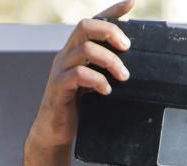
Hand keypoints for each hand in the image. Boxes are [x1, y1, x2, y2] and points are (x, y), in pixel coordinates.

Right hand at [26, 1, 133, 150]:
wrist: (54, 132)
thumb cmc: (75, 107)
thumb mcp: (93, 83)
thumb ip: (105, 70)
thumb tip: (132, 63)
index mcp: (75, 51)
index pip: (93, 22)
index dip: (112, 11)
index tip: (131, 3)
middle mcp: (66, 55)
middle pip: (85, 26)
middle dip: (110, 32)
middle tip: (127, 48)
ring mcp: (60, 70)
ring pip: (85, 50)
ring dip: (110, 61)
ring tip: (123, 76)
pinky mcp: (58, 88)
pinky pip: (78, 75)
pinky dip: (97, 80)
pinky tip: (106, 90)